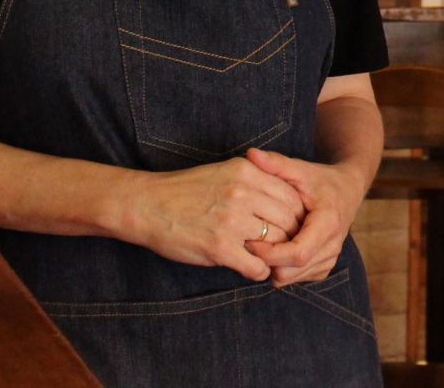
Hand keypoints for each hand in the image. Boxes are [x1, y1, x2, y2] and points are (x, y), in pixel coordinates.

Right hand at [118, 156, 306, 281]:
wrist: (147, 205)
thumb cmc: (186, 190)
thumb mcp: (226, 172)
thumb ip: (257, 180)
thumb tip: (288, 200)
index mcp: (248, 172)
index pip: (292, 196)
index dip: (296, 215)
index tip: (292, 225)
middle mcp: (244, 194)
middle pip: (290, 220)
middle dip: (290, 236)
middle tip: (284, 246)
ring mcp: (232, 221)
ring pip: (277, 244)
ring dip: (275, 254)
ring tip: (267, 257)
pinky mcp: (220, 247)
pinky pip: (257, 266)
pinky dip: (259, 270)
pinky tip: (251, 267)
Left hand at [243, 147, 367, 286]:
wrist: (347, 190)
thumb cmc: (320, 179)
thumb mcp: (300, 169)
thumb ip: (276, 163)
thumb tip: (251, 153)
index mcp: (328, 222)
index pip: (297, 253)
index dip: (270, 253)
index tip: (250, 241)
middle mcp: (333, 244)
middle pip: (291, 270)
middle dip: (267, 261)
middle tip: (250, 242)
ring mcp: (331, 258)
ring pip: (292, 278)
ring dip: (273, 266)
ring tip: (263, 243)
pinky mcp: (325, 266)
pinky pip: (297, 278)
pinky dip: (283, 268)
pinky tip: (277, 248)